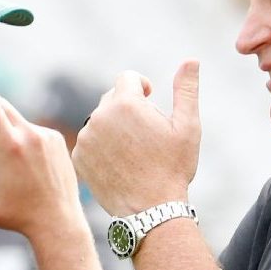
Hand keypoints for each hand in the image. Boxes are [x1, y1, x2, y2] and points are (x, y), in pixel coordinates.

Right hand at [0, 96, 82, 238]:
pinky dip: (24, 140)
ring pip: (17, 120)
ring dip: (5, 135)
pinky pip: (34, 129)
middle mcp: (31, 135)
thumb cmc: (18, 215)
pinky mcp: (58, 140)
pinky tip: (23, 166)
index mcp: (10, 146)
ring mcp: (47, 136)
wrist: (58, 223)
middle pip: (1, 106)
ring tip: (3, 167)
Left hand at [72, 60, 200, 215]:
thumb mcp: (188, 127)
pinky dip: (101, 147)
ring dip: (114, 128)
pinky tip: (119, 164)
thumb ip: (186, 89)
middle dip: (128, 109)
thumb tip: (191, 59)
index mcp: (126, 103)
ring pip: (100, 121)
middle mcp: (100, 116)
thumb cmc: (173, 168)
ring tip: (133, 152)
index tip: (150, 99)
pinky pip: (90, 142)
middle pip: (111, 99)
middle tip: (145, 134)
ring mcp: (86, 138)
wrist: (151, 210)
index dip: (141, 86)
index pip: (127, 78)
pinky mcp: (79, 157)